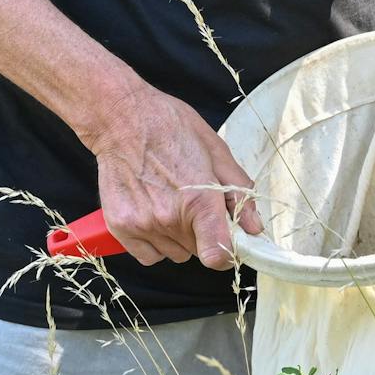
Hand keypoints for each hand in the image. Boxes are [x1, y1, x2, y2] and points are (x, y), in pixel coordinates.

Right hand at [79, 79, 262, 269]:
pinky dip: (154, 243)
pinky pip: (148, 255)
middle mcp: (170, 218)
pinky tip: (152, 215)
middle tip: (192, 204)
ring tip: (169, 203)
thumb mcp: (216, 151)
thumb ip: (238, 193)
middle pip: (198, 252)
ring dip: (178, 237)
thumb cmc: (170, 127)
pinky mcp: (121, 227)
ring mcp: (143, 224)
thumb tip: (254, 227)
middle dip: (202, 233)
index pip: (217, 255)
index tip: (227, 242)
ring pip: (175, 254)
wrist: (122, 119)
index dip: (227, 252)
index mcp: (200, 200)